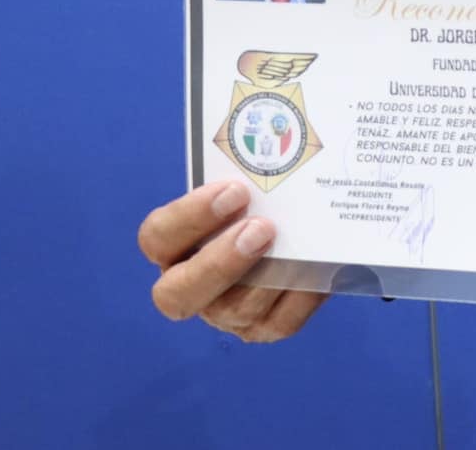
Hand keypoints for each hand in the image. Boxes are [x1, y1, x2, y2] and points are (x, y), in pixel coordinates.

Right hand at [138, 180, 326, 342]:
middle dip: (218, 263)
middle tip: (261, 228)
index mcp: (174, 245)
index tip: (234, 190)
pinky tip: (318, 272)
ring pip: (233, 310)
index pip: (157, 237)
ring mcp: (225, 313)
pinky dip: (301, 297)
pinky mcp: (264, 328)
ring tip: (294, 246)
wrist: (303, 231)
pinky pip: (279, 324)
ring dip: (265, 278)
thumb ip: (250, 175)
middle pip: (176, 294)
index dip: (190, 216)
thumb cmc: (262, 200)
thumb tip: (282, 146)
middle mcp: (190, 284)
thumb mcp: (250, 186)